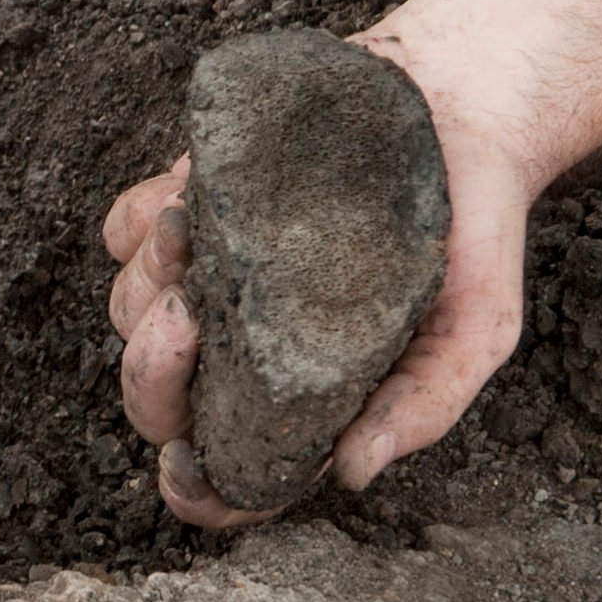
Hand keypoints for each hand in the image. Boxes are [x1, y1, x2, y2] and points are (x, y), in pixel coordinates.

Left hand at [106, 0, 601, 521]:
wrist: (460, 111)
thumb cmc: (472, 234)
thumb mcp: (479, 329)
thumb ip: (425, 405)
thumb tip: (352, 474)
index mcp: (300, 400)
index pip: (227, 475)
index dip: (194, 490)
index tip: (185, 464)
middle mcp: (241, 348)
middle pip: (154, 399)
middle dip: (149, 374)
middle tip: (184, 320)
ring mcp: (208, 277)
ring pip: (128, 313)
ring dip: (144, 288)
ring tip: (189, 234)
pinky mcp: (190, 206)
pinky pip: (122, 232)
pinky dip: (136, 228)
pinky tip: (181, 206)